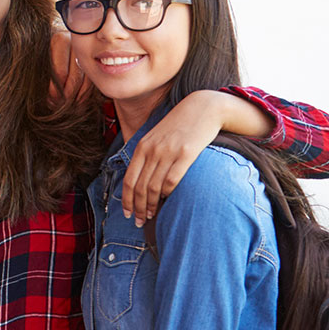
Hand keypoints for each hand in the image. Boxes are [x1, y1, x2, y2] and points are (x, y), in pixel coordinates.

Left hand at [126, 90, 239, 223]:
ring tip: (151, 216)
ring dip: (151, 205)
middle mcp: (152, 150)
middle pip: (139, 187)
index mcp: (142, 147)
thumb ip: (147, 155)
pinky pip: (172, 180)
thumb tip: (141, 180)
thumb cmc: (180, 126)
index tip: (126, 214)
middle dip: (137, 207)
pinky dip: (168, 194)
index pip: (128, 179)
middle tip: (138, 221)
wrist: (203, 108)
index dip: (126, 200)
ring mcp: (168, 152)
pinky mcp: (186, 153)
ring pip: (154, 187)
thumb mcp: (157, 138)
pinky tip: (168, 201)